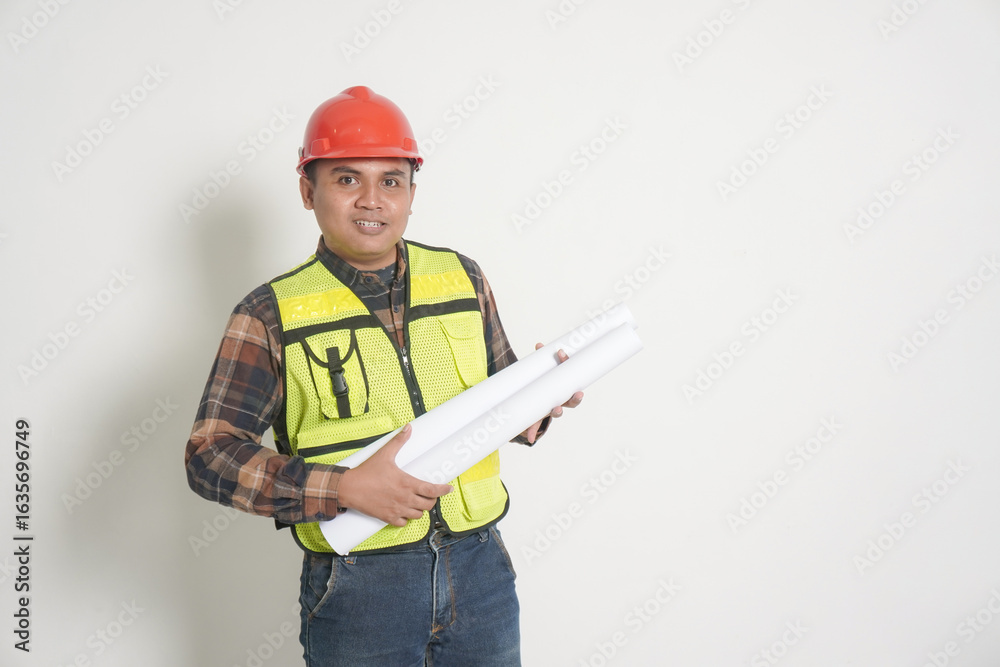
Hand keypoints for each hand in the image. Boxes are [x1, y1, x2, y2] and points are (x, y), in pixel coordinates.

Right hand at [337, 424, 452, 525]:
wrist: (349, 488)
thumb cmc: (367, 472)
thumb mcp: (384, 454)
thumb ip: (398, 441)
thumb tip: (408, 428)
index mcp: (407, 483)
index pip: (432, 490)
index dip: (444, 490)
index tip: (449, 488)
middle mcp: (405, 499)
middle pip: (428, 505)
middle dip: (431, 500)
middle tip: (428, 494)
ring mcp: (397, 510)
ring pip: (417, 515)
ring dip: (419, 509)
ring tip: (415, 501)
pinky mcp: (388, 517)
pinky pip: (404, 523)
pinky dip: (406, 518)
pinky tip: (403, 510)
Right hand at [521, 345, 584, 443]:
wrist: (542, 392)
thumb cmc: (540, 407)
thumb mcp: (534, 416)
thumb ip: (532, 426)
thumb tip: (531, 440)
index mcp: (559, 403)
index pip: (565, 407)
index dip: (562, 407)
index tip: (557, 409)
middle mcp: (565, 392)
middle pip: (573, 393)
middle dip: (575, 393)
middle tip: (577, 393)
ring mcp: (564, 379)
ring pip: (568, 370)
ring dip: (565, 361)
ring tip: (560, 354)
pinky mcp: (559, 367)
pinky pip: (559, 359)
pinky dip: (553, 353)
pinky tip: (540, 346)